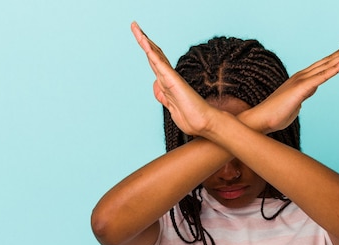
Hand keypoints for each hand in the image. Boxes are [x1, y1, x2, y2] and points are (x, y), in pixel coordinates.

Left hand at [131, 21, 216, 136]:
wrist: (204, 124)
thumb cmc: (192, 118)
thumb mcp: (171, 108)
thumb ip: (163, 96)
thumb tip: (156, 86)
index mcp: (167, 84)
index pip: (155, 63)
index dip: (148, 51)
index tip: (141, 38)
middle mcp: (168, 78)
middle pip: (154, 55)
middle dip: (144, 40)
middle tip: (135, 26)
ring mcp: (170, 78)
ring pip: (155, 56)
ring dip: (144, 41)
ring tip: (135, 27)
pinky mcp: (172, 80)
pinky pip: (159, 63)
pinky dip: (151, 52)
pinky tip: (144, 41)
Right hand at [246, 41, 338, 132]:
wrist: (261, 120)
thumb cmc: (276, 115)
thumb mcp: (296, 104)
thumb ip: (305, 94)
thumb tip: (312, 90)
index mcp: (302, 80)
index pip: (323, 66)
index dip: (337, 57)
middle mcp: (302, 76)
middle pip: (327, 61)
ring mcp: (302, 81)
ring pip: (326, 65)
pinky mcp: (301, 88)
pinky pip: (322, 77)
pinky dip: (334, 68)